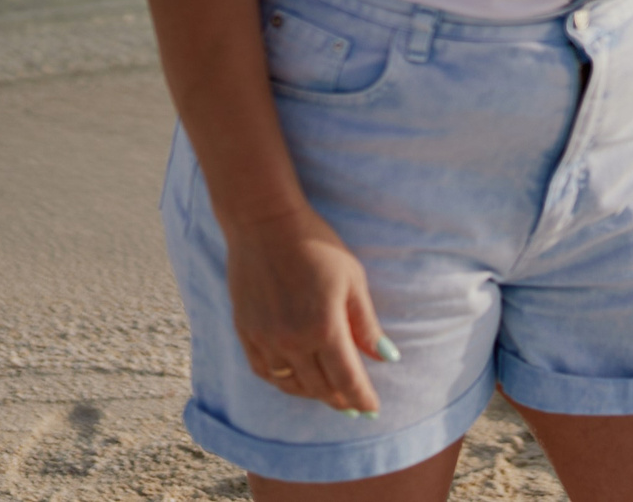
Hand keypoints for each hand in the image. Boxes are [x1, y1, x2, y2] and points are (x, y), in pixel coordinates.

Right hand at [224, 208, 395, 415]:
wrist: (264, 222)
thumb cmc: (317, 245)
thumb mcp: (352, 280)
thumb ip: (366, 324)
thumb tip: (386, 358)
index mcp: (324, 328)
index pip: (347, 379)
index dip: (362, 398)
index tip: (372, 409)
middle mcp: (292, 341)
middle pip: (320, 387)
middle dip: (340, 399)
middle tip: (353, 405)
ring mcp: (265, 339)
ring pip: (291, 385)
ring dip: (313, 394)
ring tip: (328, 395)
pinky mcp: (246, 331)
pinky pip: (264, 372)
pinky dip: (282, 383)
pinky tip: (294, 381)